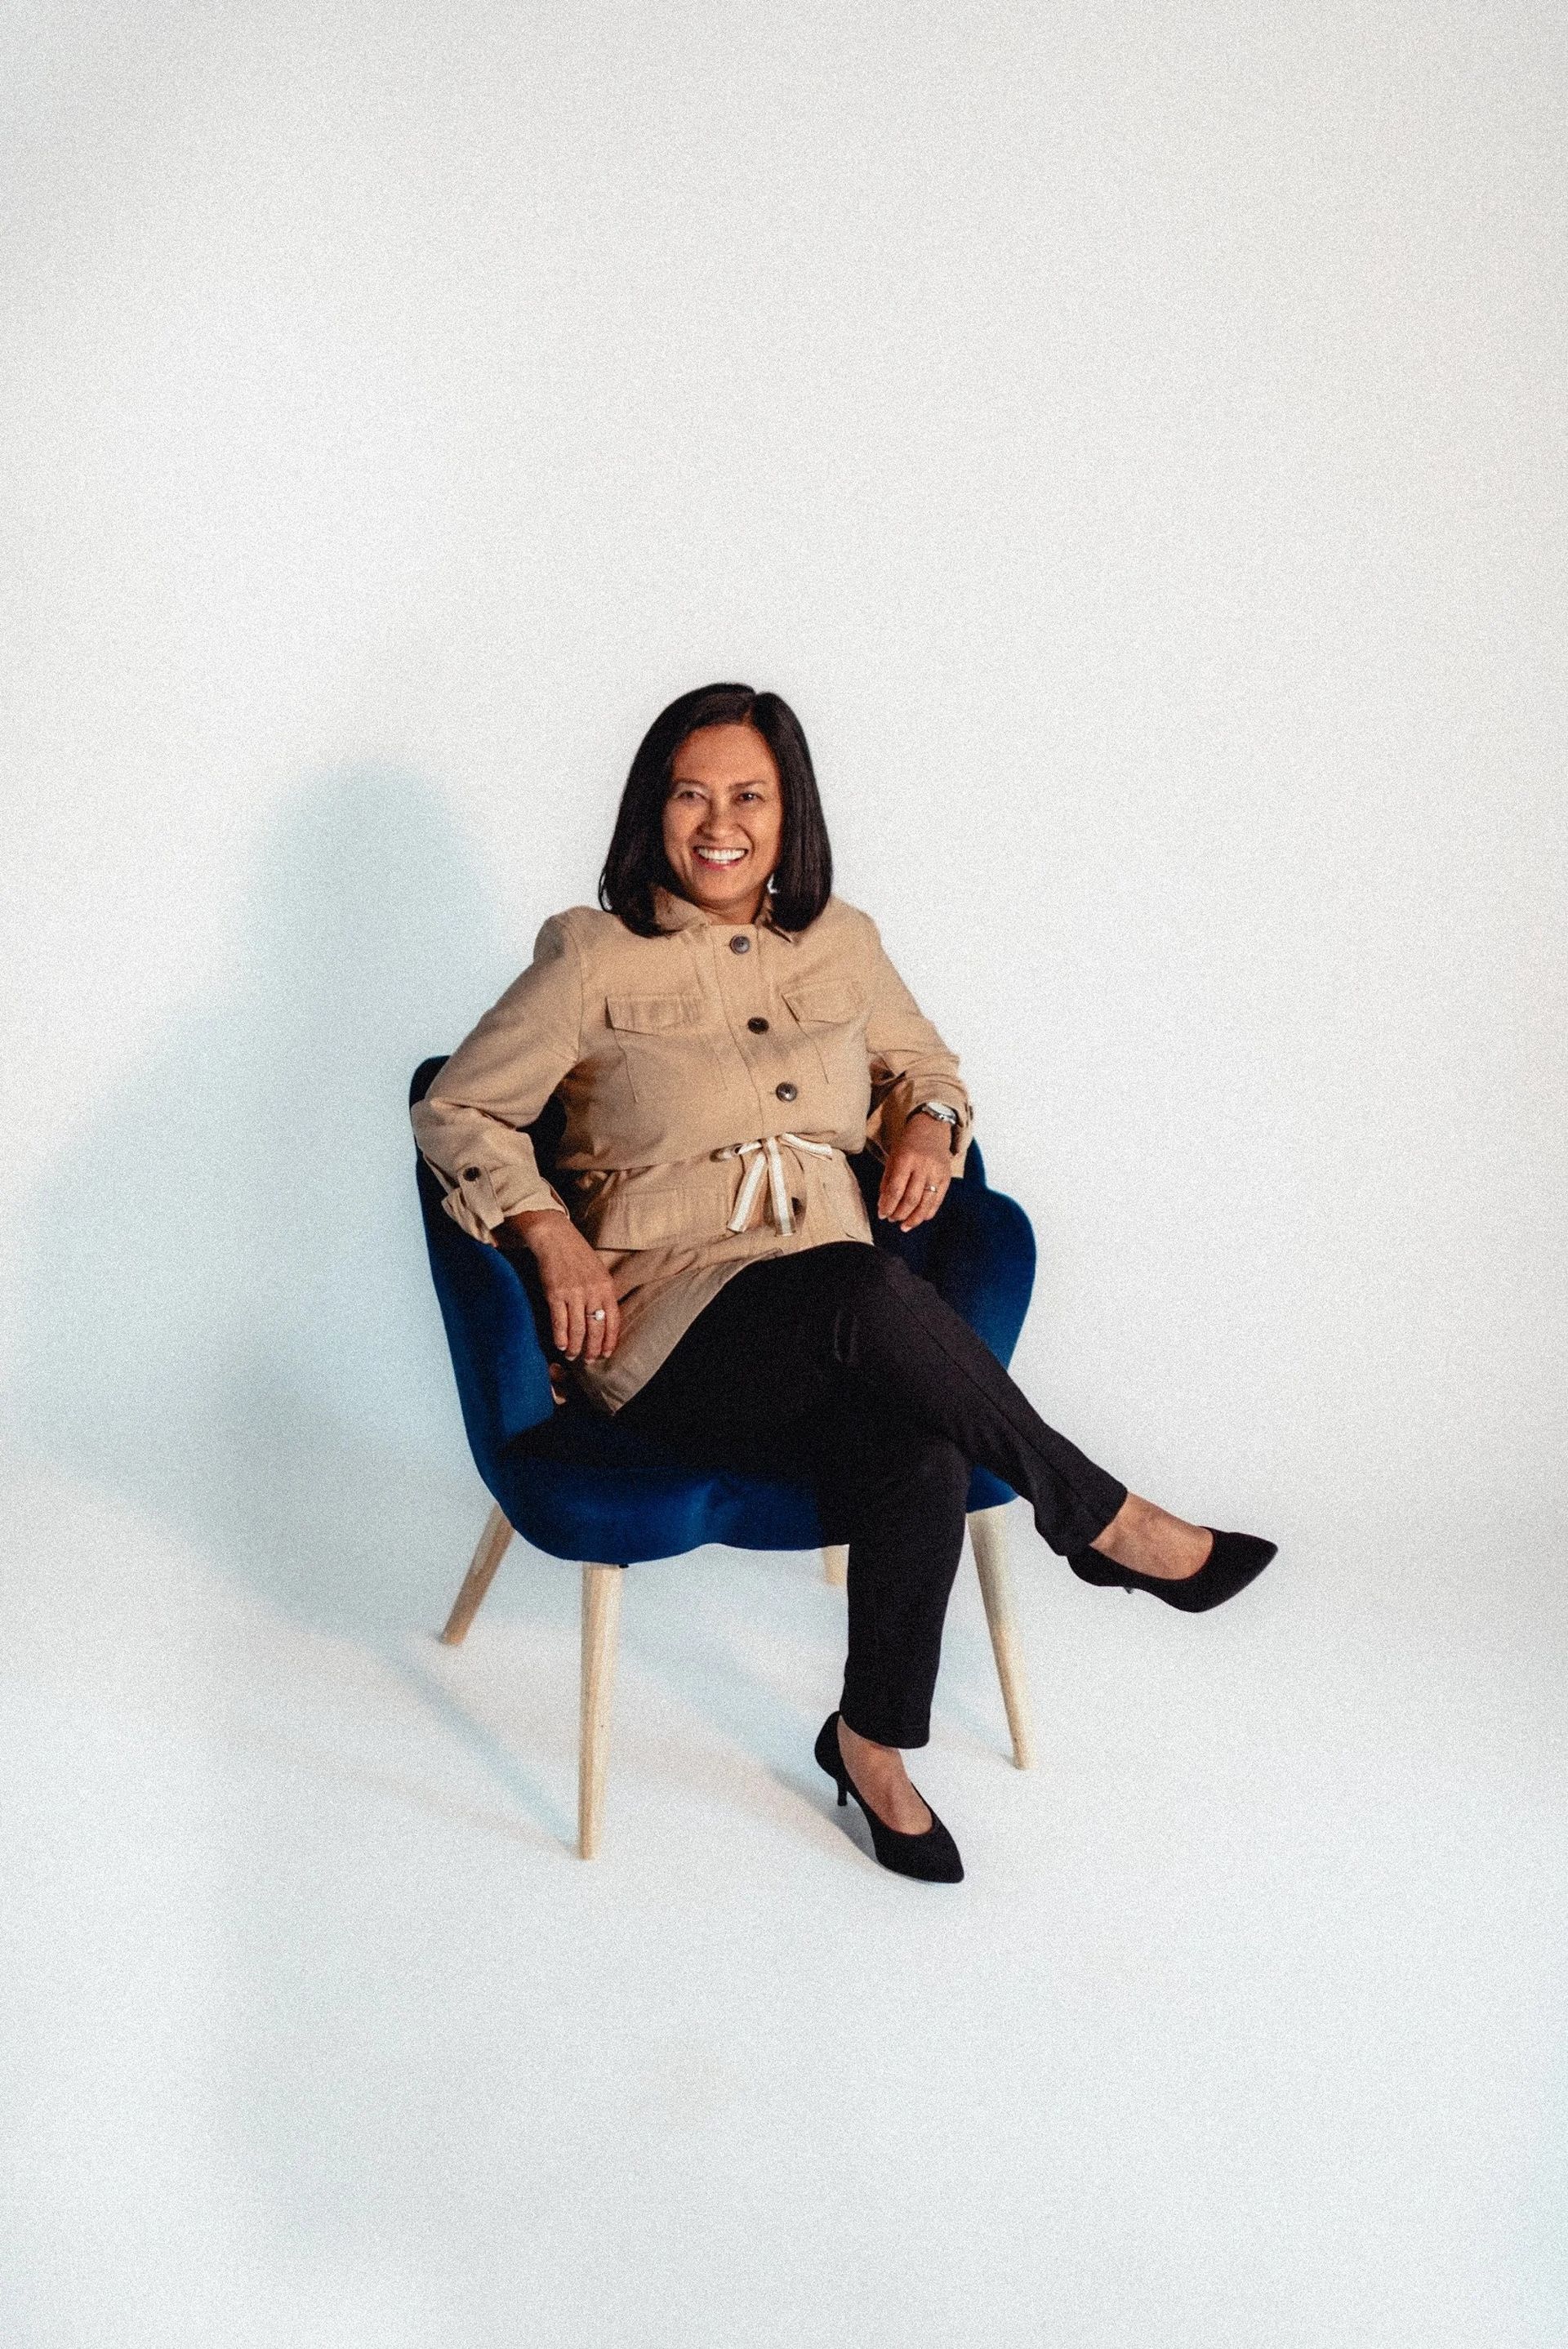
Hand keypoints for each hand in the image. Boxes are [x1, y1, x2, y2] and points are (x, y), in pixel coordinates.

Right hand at [503, 1209, 620, 1361]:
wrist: (555, 1237)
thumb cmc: (577, 1255)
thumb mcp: (598, 1272)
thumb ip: (602, 1293)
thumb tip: (602, 1319)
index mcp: (606, 1286)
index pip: (613, 1320)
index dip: (610, 1340)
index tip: (606, 1353)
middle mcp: (593, 1291)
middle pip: (596, 1328)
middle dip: (592, 1348)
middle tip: (588, 1360)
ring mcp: (574, 1293)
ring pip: (578, 1329)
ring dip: (576, 1347)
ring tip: (573, 1355)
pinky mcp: (555, 1293)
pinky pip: (560, 1322)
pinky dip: (561, 1337)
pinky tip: (561, 1345)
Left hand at [876, 1116, 953, 1232]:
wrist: (932, 1127)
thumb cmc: (908, 1143)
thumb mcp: (893, 1156)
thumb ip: (888, 1180)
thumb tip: (883, 1205)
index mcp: (906, 1159)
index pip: (895, 1189)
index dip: (887, 1205)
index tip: (881, 1214)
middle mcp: (924, 1166)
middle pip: (911, 1199)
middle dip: (899, 1214)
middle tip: (891, 1220)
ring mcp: (937, 1173)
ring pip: (926, 1203)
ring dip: (914, 1218)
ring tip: (904, 1226)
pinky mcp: (947, 1178)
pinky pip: (938, 1201)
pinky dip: (928, 1213)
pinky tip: (919, 1219)